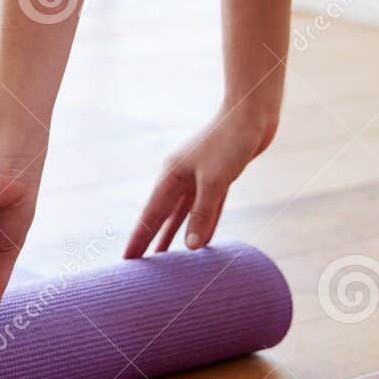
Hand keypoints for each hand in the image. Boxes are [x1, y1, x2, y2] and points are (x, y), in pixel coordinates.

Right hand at [124, 106, 277, 256]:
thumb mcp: (215, 181)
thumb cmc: (230, 141)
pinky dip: (200, 227)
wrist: (252, 113)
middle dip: (150, 241)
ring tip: (163, 259)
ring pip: (182, 215)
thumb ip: (202, 214)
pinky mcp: (217, 179)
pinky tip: (198, 242)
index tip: (126, 261)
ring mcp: (198, 179)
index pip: (150, 215)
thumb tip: (190, 247)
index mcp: (171, 176)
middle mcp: (180, 178)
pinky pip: (205, 210)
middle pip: (161, 217)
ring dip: (173, 236)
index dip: (139, 239)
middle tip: (138, 265)